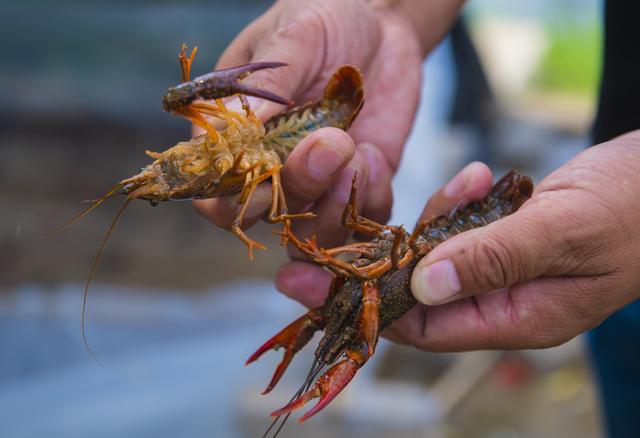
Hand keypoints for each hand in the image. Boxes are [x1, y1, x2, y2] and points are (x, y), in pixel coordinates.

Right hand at [195, 0, 426, 247]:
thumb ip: (267, 81)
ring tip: (359, 150)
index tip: (265, 176)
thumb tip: (232, 127)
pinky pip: (361, 218)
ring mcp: (317, 182)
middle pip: (267, 216)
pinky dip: (370, 198)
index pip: (215, 192)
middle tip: (331, 142)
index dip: (231, 199)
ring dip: (334, 206)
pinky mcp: (358, 186)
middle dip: (298, 188)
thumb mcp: (294, 35)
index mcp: (236, 135)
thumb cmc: (324, 17)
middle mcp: (271, 168)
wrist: (383, 25)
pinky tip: (375, 154)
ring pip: (312, 232)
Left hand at [278, 131, 639, 350]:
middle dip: (373, 266)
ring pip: (438, 257)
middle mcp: (504, 301)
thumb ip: (493, 258)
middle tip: (318, 242)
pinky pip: (464, 229)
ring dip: (429, 223)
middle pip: (417, 294)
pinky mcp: (508, 238)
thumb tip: (422, 285)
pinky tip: (474, 177)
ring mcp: (506, 269)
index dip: (367, 305)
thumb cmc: (633, 209)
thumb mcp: (563, 232)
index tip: (313, 283)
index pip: (423, 326)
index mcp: (517, 318)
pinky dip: (459, 205)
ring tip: (455, 185)